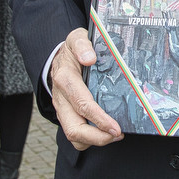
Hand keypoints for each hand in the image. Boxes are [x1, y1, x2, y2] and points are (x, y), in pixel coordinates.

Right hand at [49, 27, 123, 149]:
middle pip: (74, 128)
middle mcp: (61, 98)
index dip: (99, 119)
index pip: (82, 104)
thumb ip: (82, 45)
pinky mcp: (66, 115)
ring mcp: (62, 109)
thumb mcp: (76, 39)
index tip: (116, 127)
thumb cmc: (73, 49)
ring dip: (96, 140)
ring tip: (116, 134)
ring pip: (74, 136)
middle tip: (119, 134)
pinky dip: (92, 139)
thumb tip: (89, 58)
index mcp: (65, 79)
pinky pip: (76, 135)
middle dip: (98, 137)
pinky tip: (106, 132)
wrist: (59, 57)